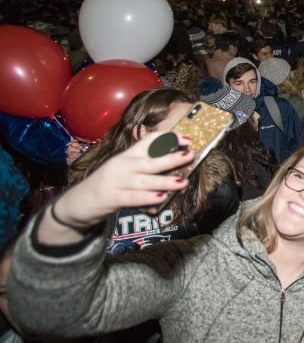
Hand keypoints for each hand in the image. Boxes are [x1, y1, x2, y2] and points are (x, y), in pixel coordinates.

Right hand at [40, 132, 194, 241]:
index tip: (186, 138)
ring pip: (145, 181)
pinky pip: (133, 198)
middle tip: (189, 155)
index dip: (168, 138)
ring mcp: (116, 182)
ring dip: (165, 181)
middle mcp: (122, 165)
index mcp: (126, 155)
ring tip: (183, 182)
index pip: (148, 141)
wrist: (76, 203)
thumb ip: (143, 162)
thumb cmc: (106, 184)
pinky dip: (147, 198)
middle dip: (170, 158)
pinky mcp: (111, 198)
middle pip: (150, 160)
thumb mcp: (123, 168)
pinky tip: (161, 198)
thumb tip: (171, 158)